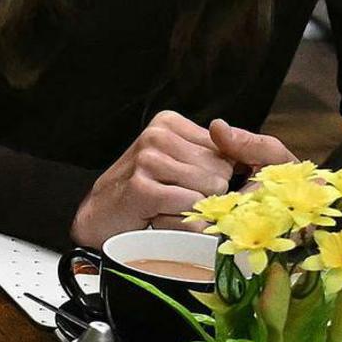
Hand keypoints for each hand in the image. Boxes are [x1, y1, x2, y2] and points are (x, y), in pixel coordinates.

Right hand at [67, 114, 292, 245]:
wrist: (101, 216)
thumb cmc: (143, 190)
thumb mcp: (180, 160)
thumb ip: (214, 150)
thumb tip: (240, 141)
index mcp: (168, 123)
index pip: (226, 149)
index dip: (218, 174)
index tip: (189, 182)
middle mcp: (156, 135)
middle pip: (221, 170)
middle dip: (208, 192)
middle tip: (176, 197)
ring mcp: (147, 160)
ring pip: (208, 188)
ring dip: (194, 207)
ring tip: (168, 206)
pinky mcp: (141, 186)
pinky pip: (189, 204)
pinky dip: (182, 218)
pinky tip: (161, 215)